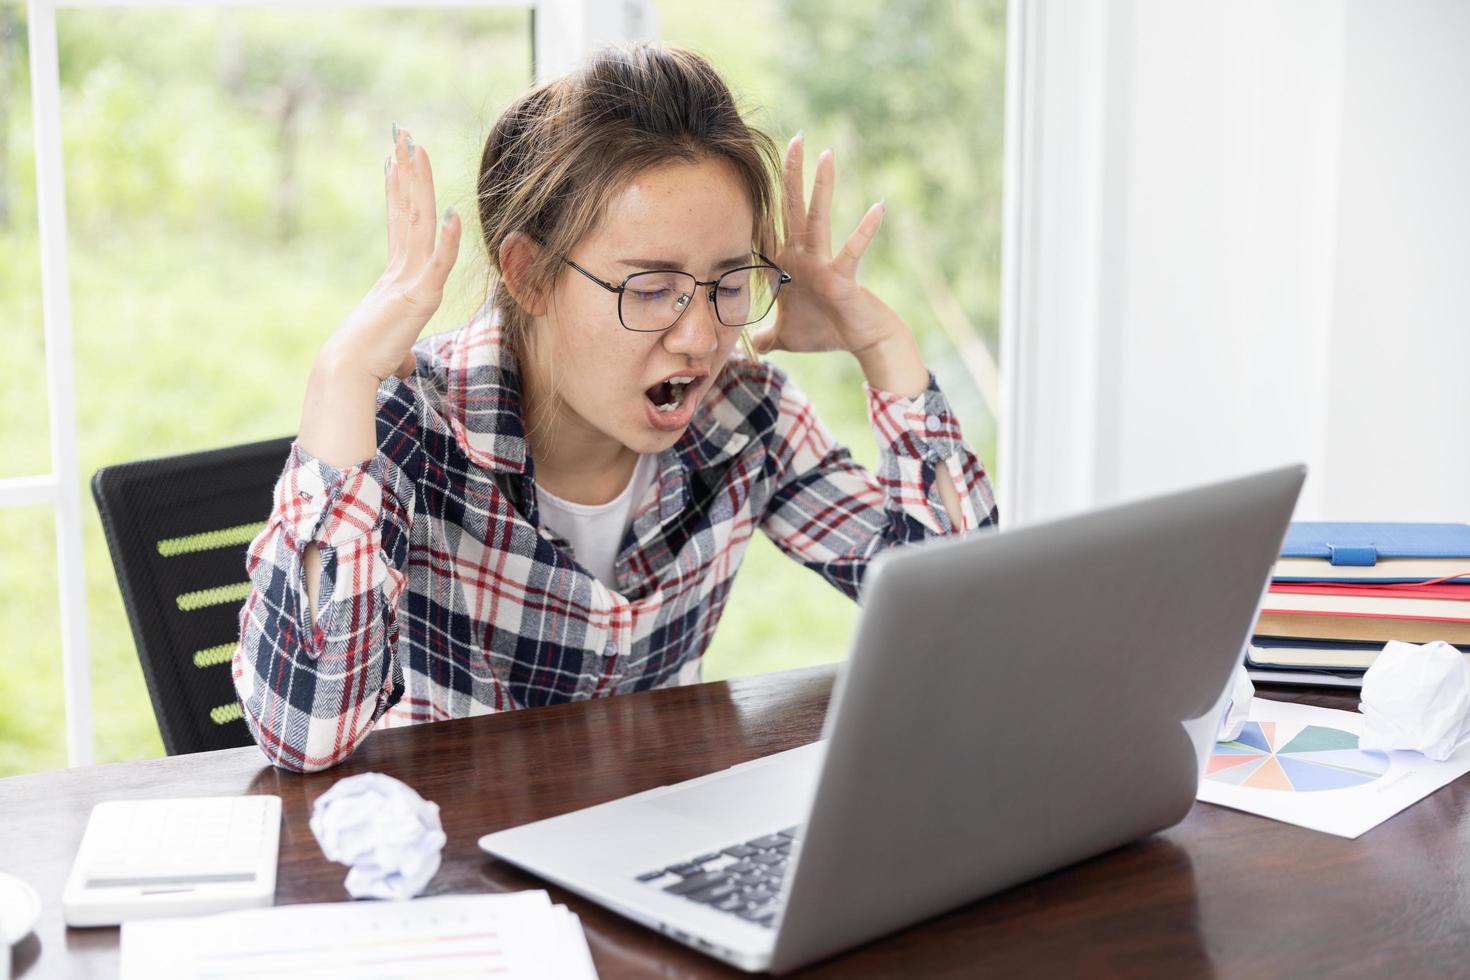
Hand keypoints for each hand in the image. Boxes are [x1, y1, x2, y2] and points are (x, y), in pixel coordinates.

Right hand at [316, 125, 461, 384]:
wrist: (349, 370)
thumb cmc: (365, 364)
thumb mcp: (392, 352)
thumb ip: (401, 352)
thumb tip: (403, 366)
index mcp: (395, 278)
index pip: (399, 225)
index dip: (399, 193)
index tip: (396, 163)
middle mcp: (400, 270)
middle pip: (408, 211)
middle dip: (408, 171)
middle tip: (404, 135)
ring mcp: (409, 278)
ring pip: (420, 222)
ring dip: (420, 183)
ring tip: (415, 147)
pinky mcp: (420, 296)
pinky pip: (438, 261)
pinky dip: (448, 238)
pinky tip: (455, 212)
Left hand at [750, 133, 903, 358]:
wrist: (858, 341)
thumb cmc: (824, 332)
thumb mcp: (785, 337)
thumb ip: (766, 337)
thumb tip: (752, 349)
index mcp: (786, 264)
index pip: (766, 227)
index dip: (757, 203)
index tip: (749, 170)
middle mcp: (803, 256)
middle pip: (792, 209)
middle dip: (791, 175)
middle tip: (795, 138)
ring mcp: (823, 263)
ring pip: (817, 220)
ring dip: (820, 188)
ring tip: (826, 155)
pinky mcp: (842, 276)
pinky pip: (853, 251)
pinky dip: (865, 231)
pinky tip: (878, 207)